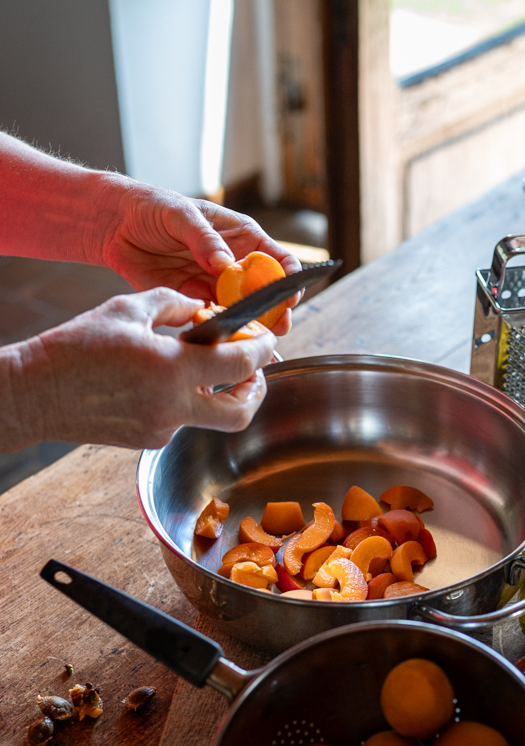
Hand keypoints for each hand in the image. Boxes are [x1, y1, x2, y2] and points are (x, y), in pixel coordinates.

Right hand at [3, 289, 277, 451]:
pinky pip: (179, 420)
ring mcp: (162, 429)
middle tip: (252, 372)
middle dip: (256, 392)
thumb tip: (203, 307)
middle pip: (240, 413)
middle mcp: (173, 407)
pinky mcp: (148, 440)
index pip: (239, 364)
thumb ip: (174, 304)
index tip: (267, 339)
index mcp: (171, 369)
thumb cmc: (77, 347)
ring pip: (208, 417)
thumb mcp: (127, 310)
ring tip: (200, 367)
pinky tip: (160, 381)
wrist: (37, 393)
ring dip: (214, 393)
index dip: (262, 349)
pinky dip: (181, 400)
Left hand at [96, 182, 302, 335]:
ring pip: (243, 312)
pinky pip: (213, 320)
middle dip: (275, 312)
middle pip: (266, 294)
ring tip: (251, 337)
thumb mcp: (180, 214)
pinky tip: (222, 338)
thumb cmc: (152, 207)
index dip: (288, 279)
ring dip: (249, 327)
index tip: (288, 295)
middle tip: (276, 327)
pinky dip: (219, 331)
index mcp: (241, 238)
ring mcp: (215, 286)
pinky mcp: (194, 302)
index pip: (278, 260)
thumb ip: (204, 239)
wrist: (115, 225)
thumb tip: (226, 264)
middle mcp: (234, 265)